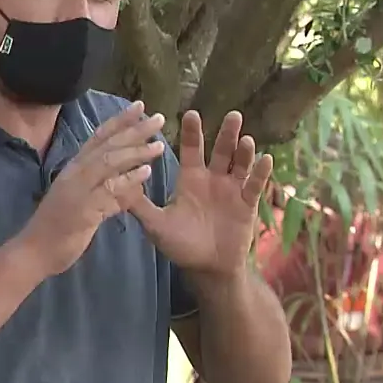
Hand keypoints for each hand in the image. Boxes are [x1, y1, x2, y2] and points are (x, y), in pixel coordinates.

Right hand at [20, 101, 165, 275]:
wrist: (35, 251)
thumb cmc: (57, 227)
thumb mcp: (81, 200)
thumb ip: (102, 188)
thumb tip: (127, 179)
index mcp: (74, 168)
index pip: (99, 137)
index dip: (119, 121)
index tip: (140, 106)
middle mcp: (75, 173)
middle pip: (107, 145)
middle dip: (134, 130)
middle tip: (158, 118)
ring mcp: (77, 189)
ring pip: (108, 162)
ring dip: (135, 152)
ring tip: (159, 145)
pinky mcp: (83, 209)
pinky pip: (109, 190)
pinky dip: (128, 180)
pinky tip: (146, 173)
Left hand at [128, 110, 272, 276]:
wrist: (207, 269)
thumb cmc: (181, 245)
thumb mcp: (157, 224)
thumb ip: (140, 204)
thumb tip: (117, 183)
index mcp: (191, 179)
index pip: (191, 150)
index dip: (191, 133)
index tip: (191, 113)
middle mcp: (212, 179)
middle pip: (220, 150)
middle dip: (226, 133)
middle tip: (232, 114)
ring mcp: (231, 189)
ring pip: (240, 164)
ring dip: (244, 150)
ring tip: (246, 138)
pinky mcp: (247, 204)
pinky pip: (255, 185)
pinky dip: (260, 172)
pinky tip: (265, 158)